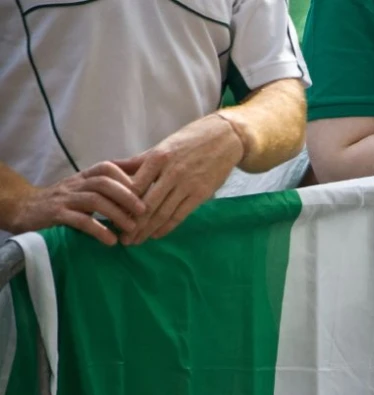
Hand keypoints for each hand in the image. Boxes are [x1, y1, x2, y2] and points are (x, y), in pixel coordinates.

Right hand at [9, 162, 145, 245]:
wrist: (25, 209)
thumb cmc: (66, 201)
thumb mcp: (87, 189)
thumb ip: (109, 189)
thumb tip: (144, 190)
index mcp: (85, 176)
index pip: (109, 168)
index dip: (128, 178)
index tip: (146, 191)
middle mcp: (76, 183)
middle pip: (104, 182)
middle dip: (127, 196)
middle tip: (145, 211)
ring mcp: (65, 198)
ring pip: (94, 200)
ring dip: (116, 214)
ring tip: (131, 229)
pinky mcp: (55, 215)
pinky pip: (78, 220)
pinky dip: (98, 230)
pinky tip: (111, 240)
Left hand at [119, 114, 243, 244]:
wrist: (226, 138)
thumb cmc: (191, 140)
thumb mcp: (163, 145)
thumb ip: (139, 161)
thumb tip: (111, 167)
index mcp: (158, 157)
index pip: (134, 187)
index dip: (122, 205)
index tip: (113, 217)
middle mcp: (172, 172)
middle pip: (147, 204)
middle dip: (133, 225)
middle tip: (123, 239)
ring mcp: (188, 184)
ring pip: (163, 212)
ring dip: (148, 230)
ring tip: (136, 241)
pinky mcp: (201, 193)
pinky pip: (180, 215)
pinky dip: (167, 227)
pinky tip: (157, 234)